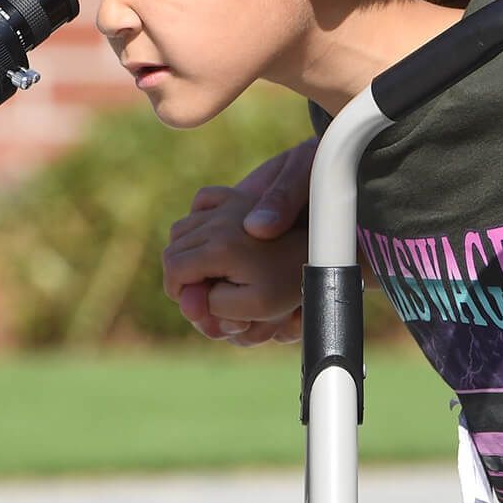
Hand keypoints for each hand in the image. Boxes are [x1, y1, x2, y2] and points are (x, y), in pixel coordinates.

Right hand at [163, 140, 313, 343]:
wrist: (329, 235)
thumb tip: (195, 295)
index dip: (180, 293)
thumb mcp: (259, 304)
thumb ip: (217, 304)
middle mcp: (218, 220)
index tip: (199, 307)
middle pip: (174, 249)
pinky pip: (204, 202)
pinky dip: (201, 219)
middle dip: (185, 278)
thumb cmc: (297, 276)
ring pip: (183, 228)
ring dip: (190, 253)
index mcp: (219, 247)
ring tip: (211, 273)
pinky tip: (215, 239)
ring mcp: (229, 204)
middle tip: (208, 297)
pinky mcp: (240, 196)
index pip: (173, 269)